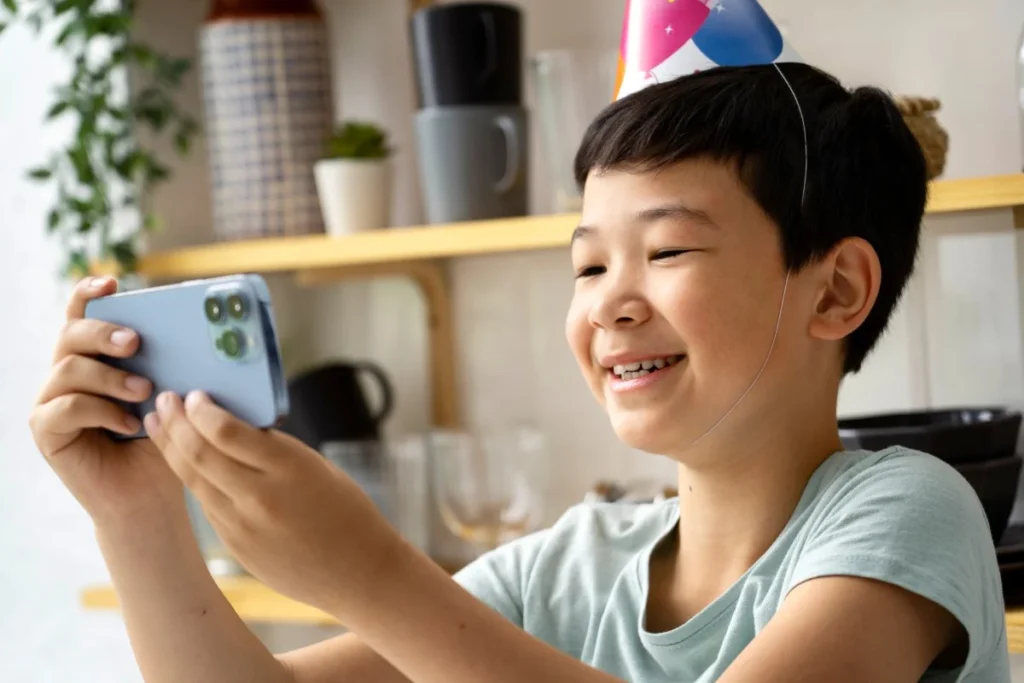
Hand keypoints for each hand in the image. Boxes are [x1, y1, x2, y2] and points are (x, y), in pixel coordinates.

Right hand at [29, 276, 183, 529]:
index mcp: (96, 355)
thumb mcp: (173, 394)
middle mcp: (67, 371)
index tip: (111, 283)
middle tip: (135, 342)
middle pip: (72, 333)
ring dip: (110, 377)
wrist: (152, 494)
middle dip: (102, 332)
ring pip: (69, 368)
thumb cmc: (165, 439)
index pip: (82, 313)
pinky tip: (129, 423)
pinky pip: (65, 407)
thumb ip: (173, 364)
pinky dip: (100, 410)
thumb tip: (205, 333)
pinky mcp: (46, 429)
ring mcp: (52, 399)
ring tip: (145, 391)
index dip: (88, 292)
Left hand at [145, 390, 400, 616]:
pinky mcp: (235, 546)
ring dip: (172, 450)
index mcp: (289, 468)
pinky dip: (194, 479)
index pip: (227, 432)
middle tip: (164, 400)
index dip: (202, 410)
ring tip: (158, 426)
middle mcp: (259, 497)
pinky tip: (186, 464)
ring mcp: (242, 526)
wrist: (359, 573)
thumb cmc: (348, 512)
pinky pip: (207, 505)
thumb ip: (274, 451)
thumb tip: (233, 427)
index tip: (194, 395)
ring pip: (194, 480)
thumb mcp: (317, 468)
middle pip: (199, 454)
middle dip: (176, 423)